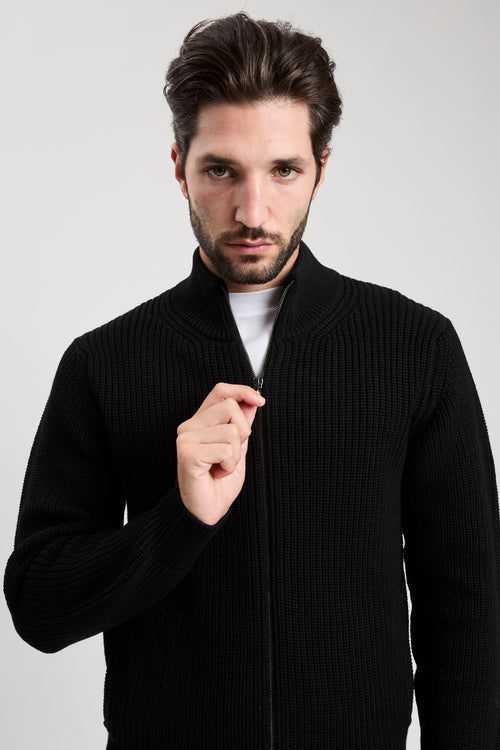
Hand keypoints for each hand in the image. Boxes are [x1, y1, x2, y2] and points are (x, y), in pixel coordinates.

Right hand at [176, 382, 264, 525]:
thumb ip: (241, 424)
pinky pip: (225, 450)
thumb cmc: (219, 482)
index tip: (259, 401)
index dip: (242, 391)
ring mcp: (186, 439)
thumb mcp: (238, 448)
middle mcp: (189, 426)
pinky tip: (217, 474)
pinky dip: (229, 466)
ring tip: (222, 467)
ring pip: (231, 431)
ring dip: (236, 455)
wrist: (207, 510)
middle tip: (230, 455)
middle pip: (230, 408)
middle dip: (242, 434)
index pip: (220, 391)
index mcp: (200, 421)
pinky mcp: (188, 453)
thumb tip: (252, 401)